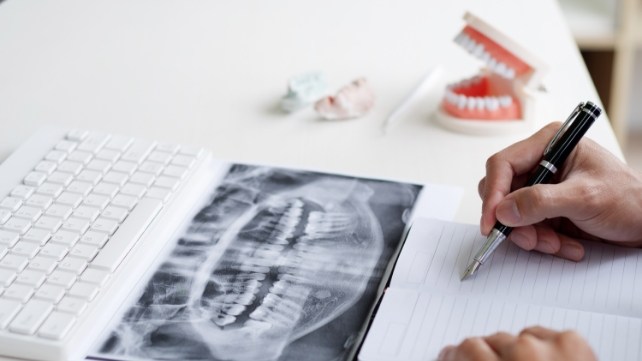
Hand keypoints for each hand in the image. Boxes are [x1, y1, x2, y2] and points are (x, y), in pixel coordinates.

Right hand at [437, 326, 596, 360]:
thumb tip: (458, 360)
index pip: (464, 350)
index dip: (455, 357)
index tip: (453, 358)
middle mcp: (519, 355)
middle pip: (484, 341)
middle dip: (485, 357)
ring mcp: (546, 345)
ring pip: (512, 336)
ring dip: (514, 352)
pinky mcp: (571, 339)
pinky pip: (539, 333)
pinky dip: (540, 346)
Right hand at [478, 122, 641, 259]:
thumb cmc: (630, 201)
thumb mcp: (585, 197)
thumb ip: (541, 202)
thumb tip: (503, 210)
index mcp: (550, 144)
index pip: (503, 165)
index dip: (493, 194)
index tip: (492, 222)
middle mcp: (541, 163)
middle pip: (503, 192)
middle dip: (515, 221)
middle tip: (531, 239)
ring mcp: (542, 188)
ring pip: (512, 215)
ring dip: (533, 236)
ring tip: (560, 244)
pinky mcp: (546, 210)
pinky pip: (527, 228)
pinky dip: (543, 242)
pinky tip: (568, 245)